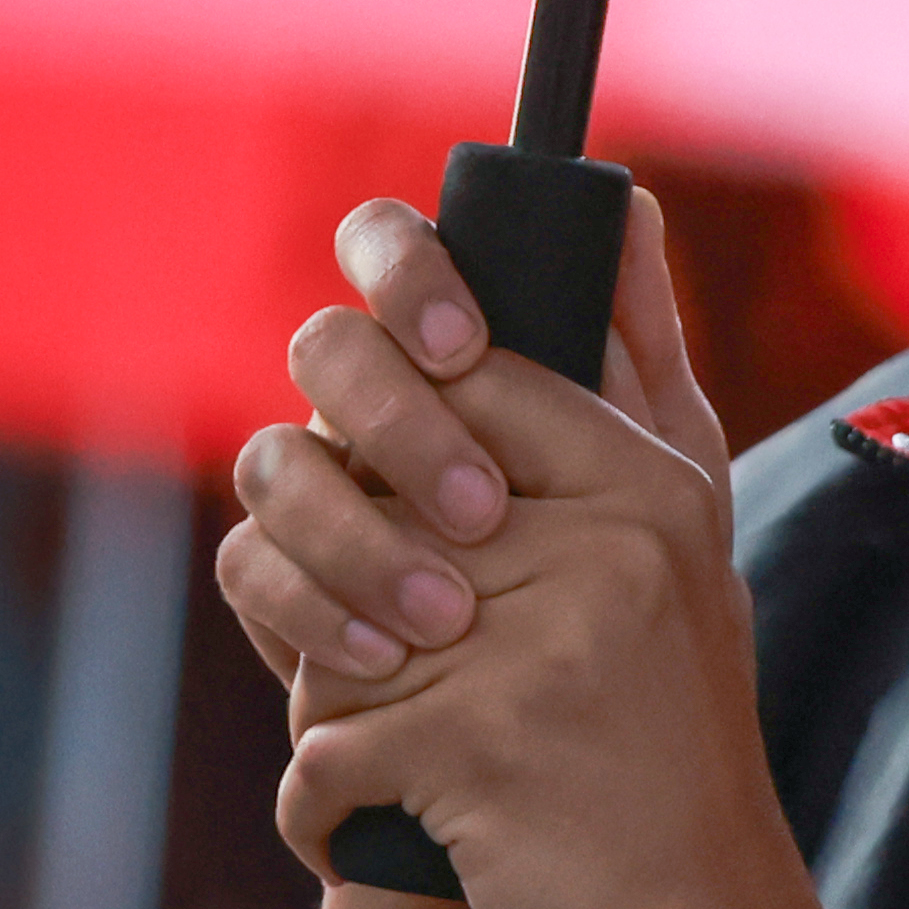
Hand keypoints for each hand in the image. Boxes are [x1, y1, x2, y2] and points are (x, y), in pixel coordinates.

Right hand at [215, 190, 734, 691]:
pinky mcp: (278, 578)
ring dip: (358, 534)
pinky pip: (248, 563)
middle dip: (395, 422)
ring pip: (271, 460)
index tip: (466, 347)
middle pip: (324, 348)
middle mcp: (367, 402)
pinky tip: (390, 653)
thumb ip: (639, 338)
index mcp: (447, 348)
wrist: (594, 703)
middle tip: (481, 508)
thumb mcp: (660, 457)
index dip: (408, 274)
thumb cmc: (632, 561)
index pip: (388, 248)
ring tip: (451, 614)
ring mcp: (313, 487)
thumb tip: (632, 205)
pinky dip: (315, 608)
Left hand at [227, 191, 790, 908]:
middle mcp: (599, 543)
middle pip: (352, 440)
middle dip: (312, 519)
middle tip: (378, 607)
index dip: (389, 386)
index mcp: (643, 479)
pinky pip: (316, 747)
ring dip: (314, 670)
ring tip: (375, 708)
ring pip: (305, 595)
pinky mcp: (472, 748)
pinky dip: (328, 805)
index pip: (463, 352)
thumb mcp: (687, 534)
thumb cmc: (667, 728)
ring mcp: (537, 644)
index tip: (421, 481)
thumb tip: (620, 206)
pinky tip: (387, 819)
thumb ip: (643, 370)